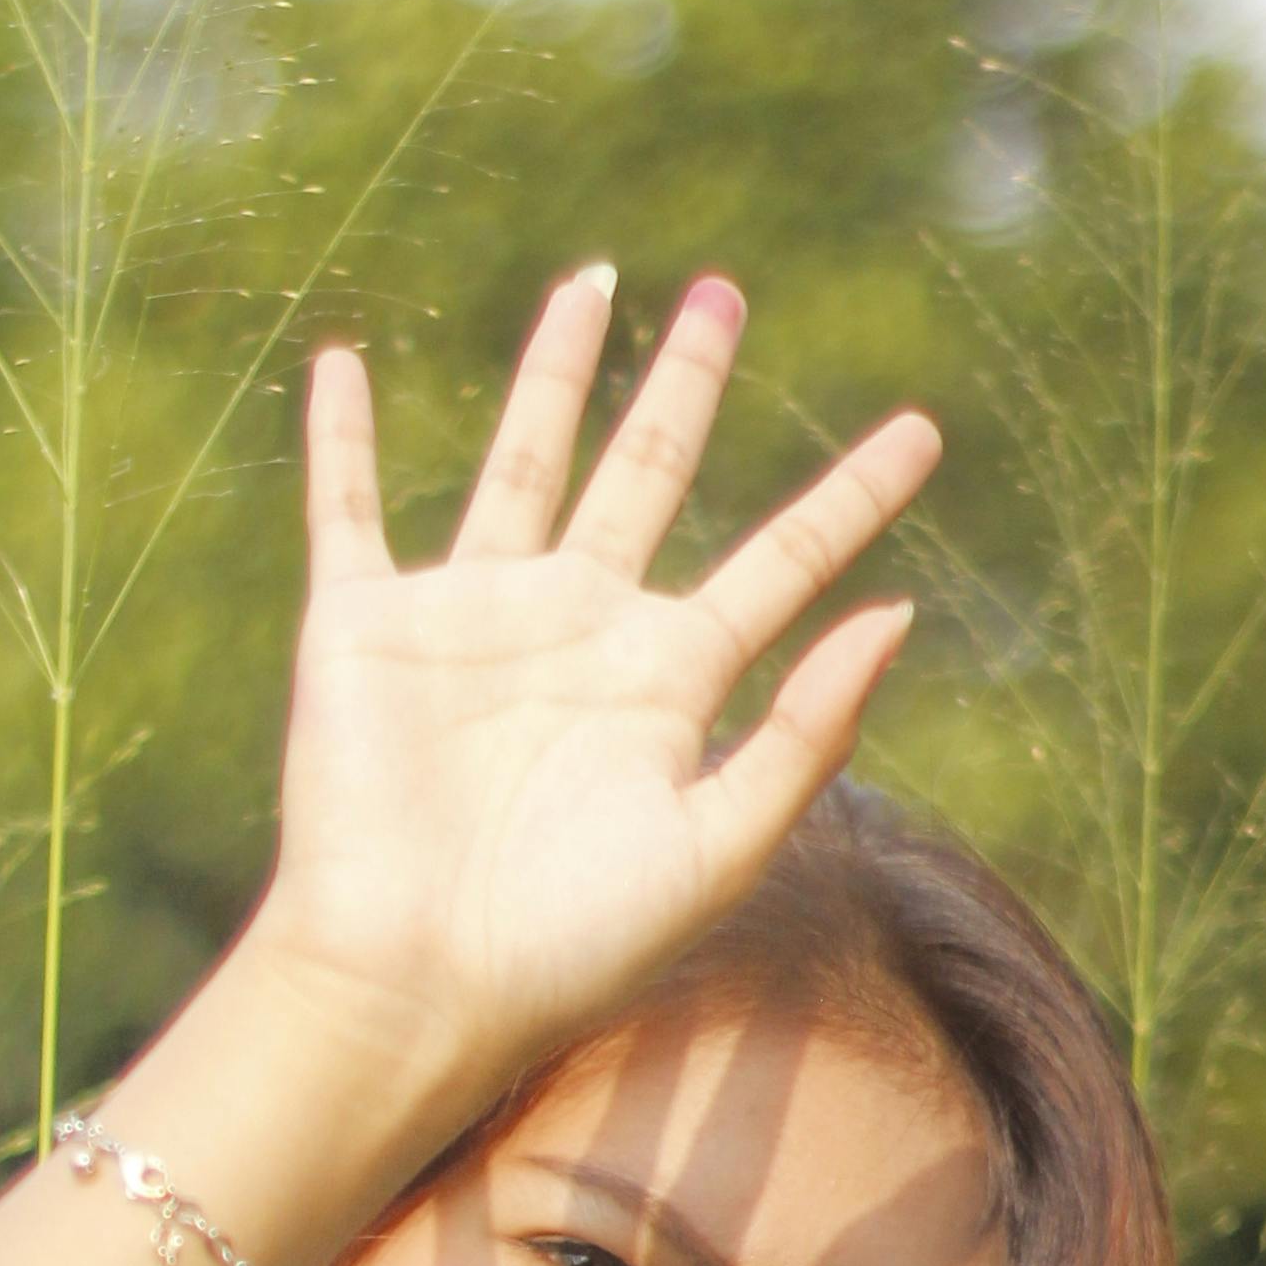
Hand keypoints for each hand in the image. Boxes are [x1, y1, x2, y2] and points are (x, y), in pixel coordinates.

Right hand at [247, 270, 937, 1114]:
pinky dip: (343, 438)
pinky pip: (349, 510)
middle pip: (648, 476)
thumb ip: (805, 733)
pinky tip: (342, 364)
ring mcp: (470, 622)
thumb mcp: (715, 844)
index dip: (854, 496)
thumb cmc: (568, 944)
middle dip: (686, 385)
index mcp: (666, 683)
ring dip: (554, 373)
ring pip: (524, 462)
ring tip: (592, 283)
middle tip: (724, 294)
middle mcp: (577, 633)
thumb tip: (895, 611)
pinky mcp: (365, 627)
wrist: (413, 983)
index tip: (923, 431)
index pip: (781, 564)